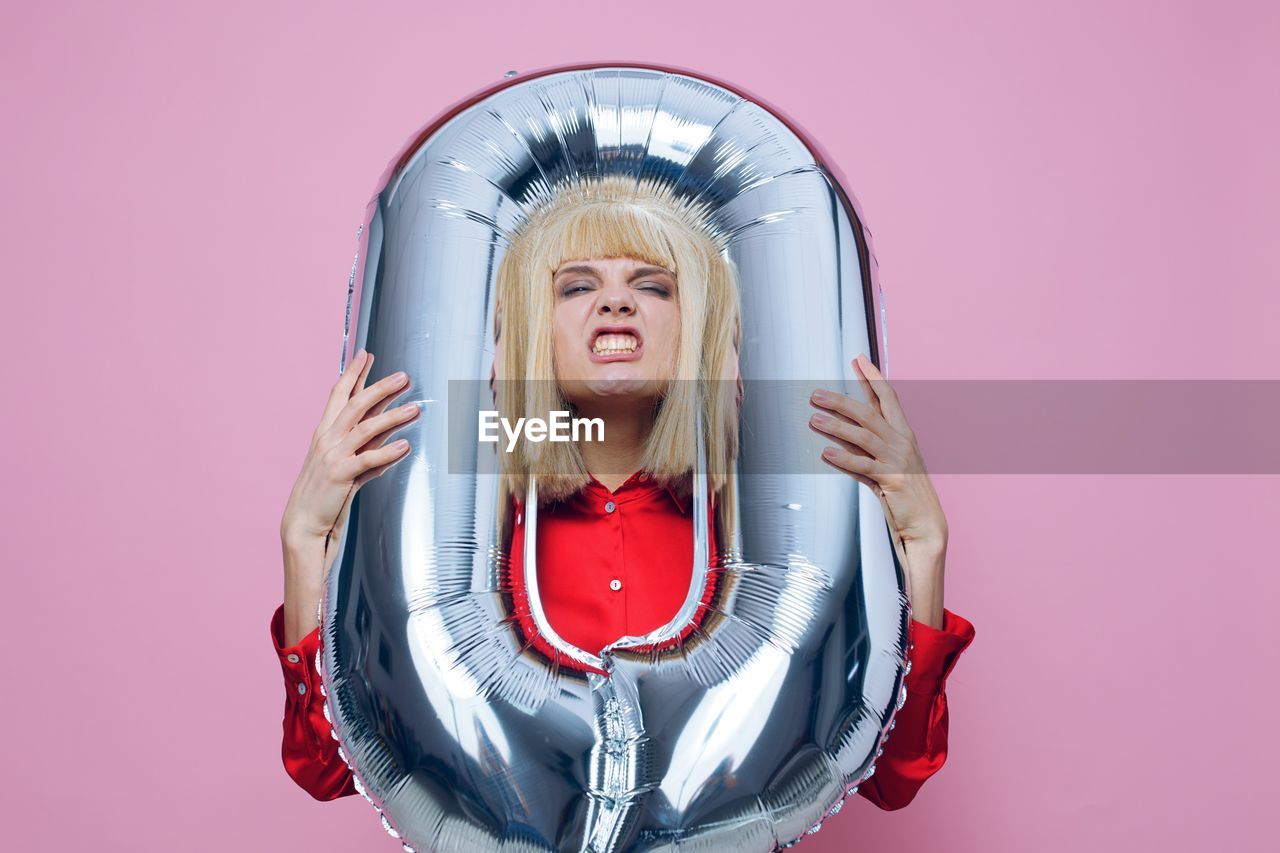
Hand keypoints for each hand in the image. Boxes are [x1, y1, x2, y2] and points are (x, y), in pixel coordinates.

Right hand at [280, 349, 419, 548]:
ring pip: (366, 429)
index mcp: (324, 433)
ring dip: (393, 417)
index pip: (339, 395)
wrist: (303, 524)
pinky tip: (406, 446)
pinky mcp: (341, 476)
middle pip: (355, 405)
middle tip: (403, 376)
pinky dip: (388, 453)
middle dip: (379, 387)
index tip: (366, 354)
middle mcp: (327, 439)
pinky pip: (369, 461)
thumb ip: (365, 450)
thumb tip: (389, 440)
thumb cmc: (324, 495)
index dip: (353, 374)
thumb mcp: (343, 466)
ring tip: (415, 409)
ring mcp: (333, 456)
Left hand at [808, 355, 947, 624]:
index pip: (887, 398)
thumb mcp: (883, 465)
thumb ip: (861, 446)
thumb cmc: (903, 494)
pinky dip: (843, 458)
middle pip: (868, 413)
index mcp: (903, 434)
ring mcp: (898, 460)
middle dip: (841, 400)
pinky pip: (863, 466)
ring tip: (813, 420)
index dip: (872, 378)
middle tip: (815, 394)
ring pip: (863, 435)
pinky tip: (825, 453)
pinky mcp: (892, 480)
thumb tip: (834, 430)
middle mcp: (901, 442)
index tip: (858, 359)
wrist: (926, 525)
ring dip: (836, 426)